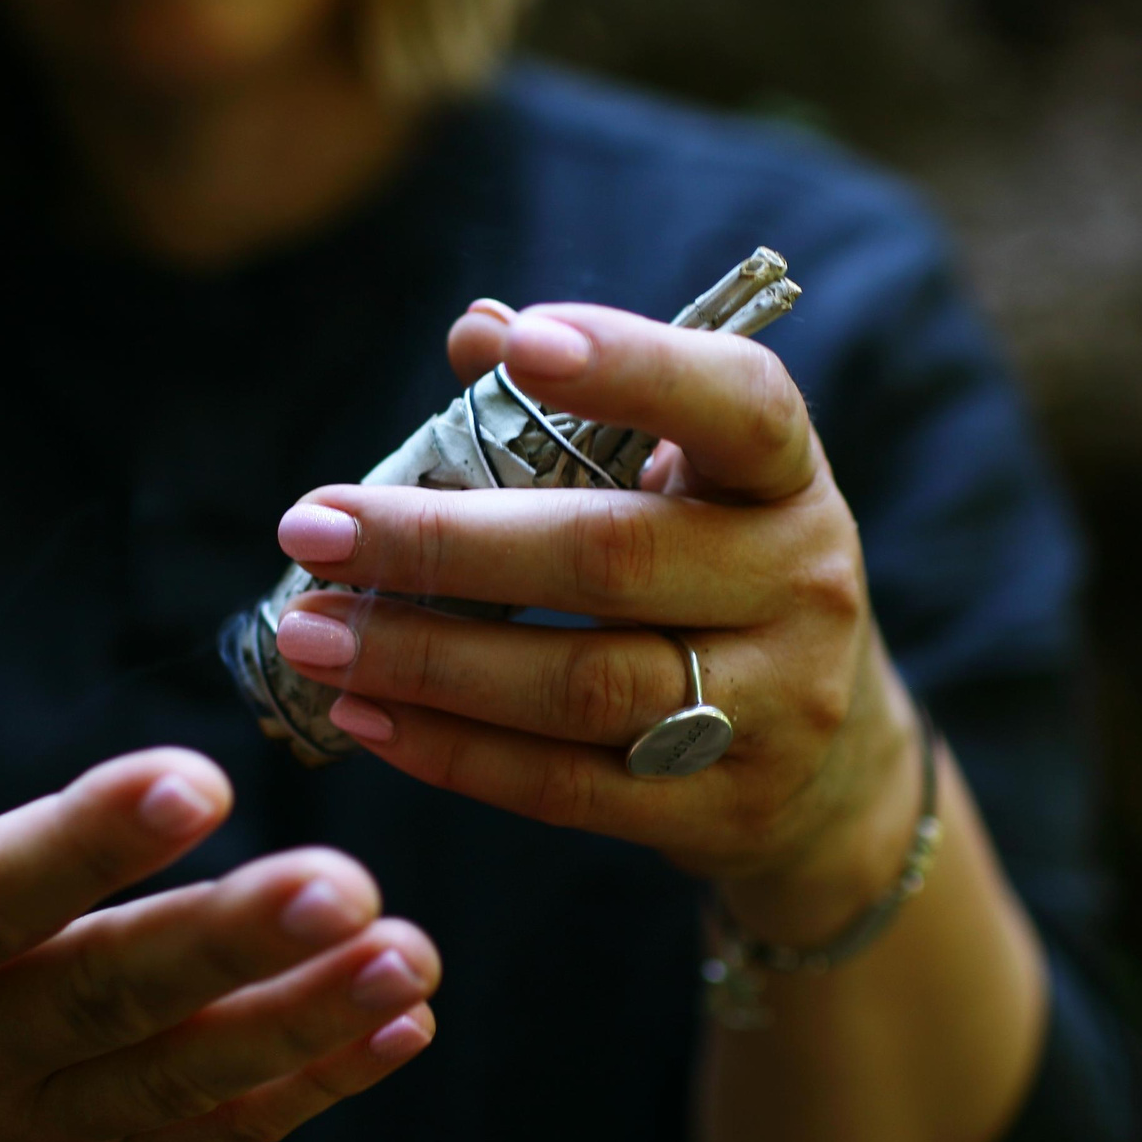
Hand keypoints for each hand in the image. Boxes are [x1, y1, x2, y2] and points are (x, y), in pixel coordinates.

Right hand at [0, 627, 439, 1141]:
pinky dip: (317, 1083)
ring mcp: (38, 1123)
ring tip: (408, 955)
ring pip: (180, 1079)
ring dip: (304, 1021)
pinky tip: (404, 1020)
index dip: (86, 844)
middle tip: (347, 883)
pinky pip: (218, 1131)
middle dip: (228, 944)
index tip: (197, 777)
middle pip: (102, 999)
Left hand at [268, 303, 919, 942]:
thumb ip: (584, 409)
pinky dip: (453, 752)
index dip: (635, 368)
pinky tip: (364, 716)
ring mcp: (773, 710)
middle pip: (612, 558)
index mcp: (786, 478)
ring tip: (311, 633)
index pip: (739, 405)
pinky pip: (567, 786)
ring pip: (582, 684)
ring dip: (426, 659)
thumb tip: (475, 330)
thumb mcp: (681, 485)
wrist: (831, 765)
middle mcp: (801, 585)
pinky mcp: (721, 811)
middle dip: (444, 543)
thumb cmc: (714, 578)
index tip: (522, 345)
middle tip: (311, 527)